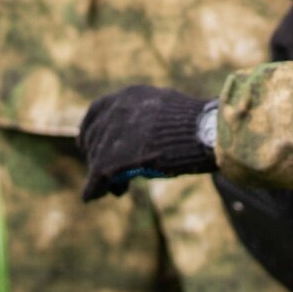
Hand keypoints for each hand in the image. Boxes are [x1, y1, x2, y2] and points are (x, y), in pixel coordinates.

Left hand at [77, 86, 215, 199]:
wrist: (206, 133)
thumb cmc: (199, 125)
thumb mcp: (168, 110)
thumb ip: (147, 118)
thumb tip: (139, 137)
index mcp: (131, 95)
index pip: (97, 110)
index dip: (89, 129)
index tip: (86, 143)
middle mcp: (118, 109)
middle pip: (94, 136)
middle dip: (97, 156)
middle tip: (106, 175)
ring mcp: (115, 131)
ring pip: (96, 157)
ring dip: (101, 176)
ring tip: (117, 189)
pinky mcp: (115, 156)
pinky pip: (97, 176)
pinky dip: (93, 188)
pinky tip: (91, 196)